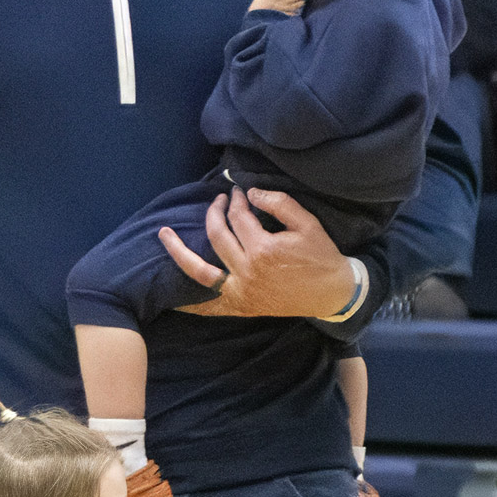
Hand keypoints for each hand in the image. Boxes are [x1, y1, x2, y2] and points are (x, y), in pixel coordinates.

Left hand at [161, 188, 356, 318]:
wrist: (333, 294)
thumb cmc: (322, 256)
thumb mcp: (307, 223)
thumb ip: (278, 203)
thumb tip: (249, 193)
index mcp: (263, 249)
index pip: (239, 217)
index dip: (237, 200)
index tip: (238, 192)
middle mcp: (247, 270)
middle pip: (218, 236)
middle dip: (215, 213)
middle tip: (219, 200)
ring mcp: (241, 290)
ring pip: (200, 270)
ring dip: (179, 251)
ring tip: (163, 234)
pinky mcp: (242, 305)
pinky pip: (210, 305)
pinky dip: (192, 302)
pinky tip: (173, 297)